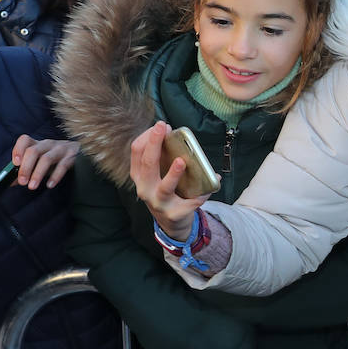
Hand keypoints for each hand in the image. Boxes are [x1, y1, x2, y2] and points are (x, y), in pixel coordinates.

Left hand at [13, 136, 78, 189]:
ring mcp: (61, 149)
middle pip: (33, 151)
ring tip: (32, 186)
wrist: (81, 152)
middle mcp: (48, 144)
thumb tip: (9, 182)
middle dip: (26, 167)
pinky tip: (50, 185)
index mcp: (38, 144)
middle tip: (22, 182)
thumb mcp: (39, 162)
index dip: (18, 150)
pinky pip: (63, 165)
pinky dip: (55, 176)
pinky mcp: (72, 157)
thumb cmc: (55, 159)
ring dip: (38, 174)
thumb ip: (25, 171)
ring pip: (47, 159)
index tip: (14, 163)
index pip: (25, 140)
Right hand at [129, 122, 209, 240]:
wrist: (171, 223)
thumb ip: (165, 158)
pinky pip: (190, 202)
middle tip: (163, 127)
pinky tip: (210, 185)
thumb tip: (183, 138)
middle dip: (154, 143)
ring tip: (181, 161)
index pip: (137, 151)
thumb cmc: (166, 191)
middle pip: (148, 164)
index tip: (160, 125)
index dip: (147, 137)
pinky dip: (201, 194)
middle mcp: (145, 188)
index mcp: (140, 176)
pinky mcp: (174, 214)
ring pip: (165, 187)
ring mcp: (159, 203)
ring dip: (174, 174)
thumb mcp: (158, 176)